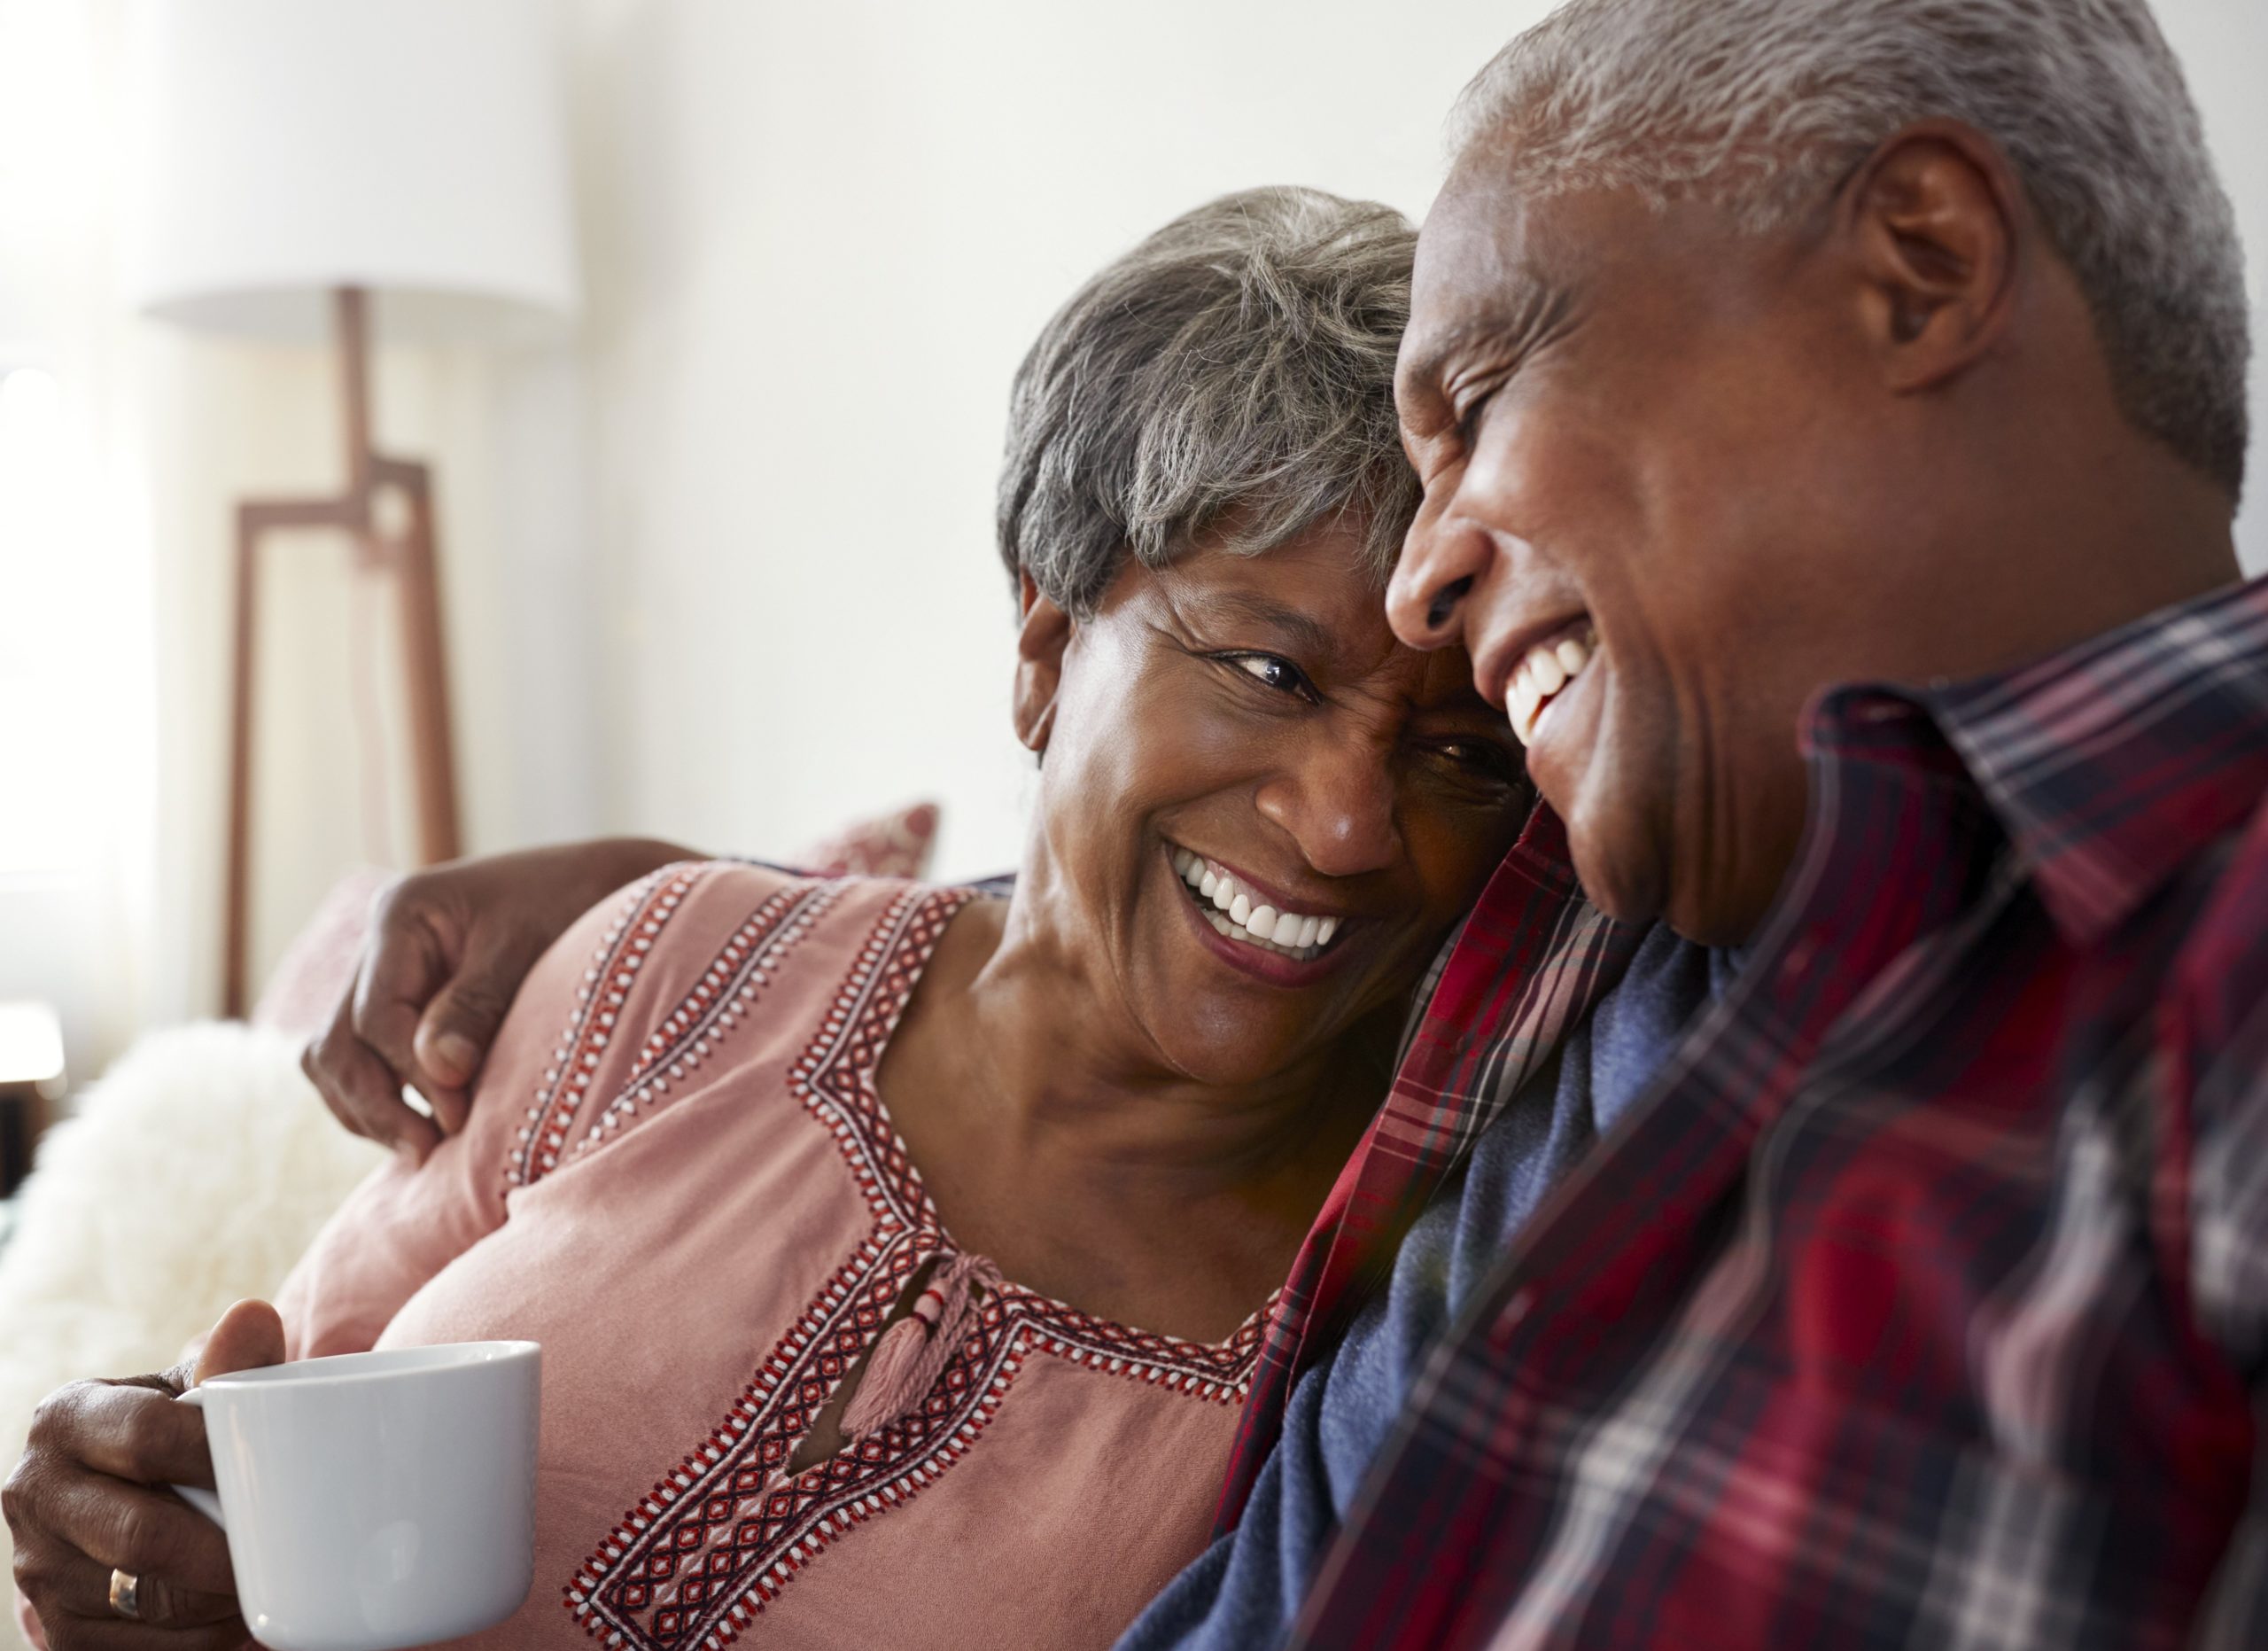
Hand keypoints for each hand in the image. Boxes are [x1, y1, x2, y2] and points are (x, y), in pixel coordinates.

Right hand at [4, 1302, 284, 1648]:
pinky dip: (200, 1642)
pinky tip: (237, 1617)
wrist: (119, 1495)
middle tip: (286, 1547)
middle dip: (224, 1549)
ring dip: (218, 1602)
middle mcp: (32, 1494)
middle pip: (141, 1534)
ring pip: (142, 1601)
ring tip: (270, 1581)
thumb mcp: (192, 1387)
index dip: (216, 1458)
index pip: (147, 1437)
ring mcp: (36, 1570)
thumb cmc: (174, 1429)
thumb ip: (228, 1359)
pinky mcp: (57, 1633)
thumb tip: (254, 1318)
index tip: (276, 1470)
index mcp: (65, 1419)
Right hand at [301, 839, 691, 1158]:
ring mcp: (382, 976)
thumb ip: (477, 1006)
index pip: (376, 1016)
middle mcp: (377, 944)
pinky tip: (421, 1129)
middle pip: (337, 1043)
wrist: (600, 888)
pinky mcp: (398, 1005)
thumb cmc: (571, 906)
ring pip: (333, 1058)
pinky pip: (359, 1062)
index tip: (459, 1116)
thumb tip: (439, 1072)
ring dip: (367, 1109)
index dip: (410, 1075)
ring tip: (422, 1149)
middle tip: (427, 1150)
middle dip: (374, 1104)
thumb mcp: (528, 950)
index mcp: (401, 914)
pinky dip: (379, 1099)